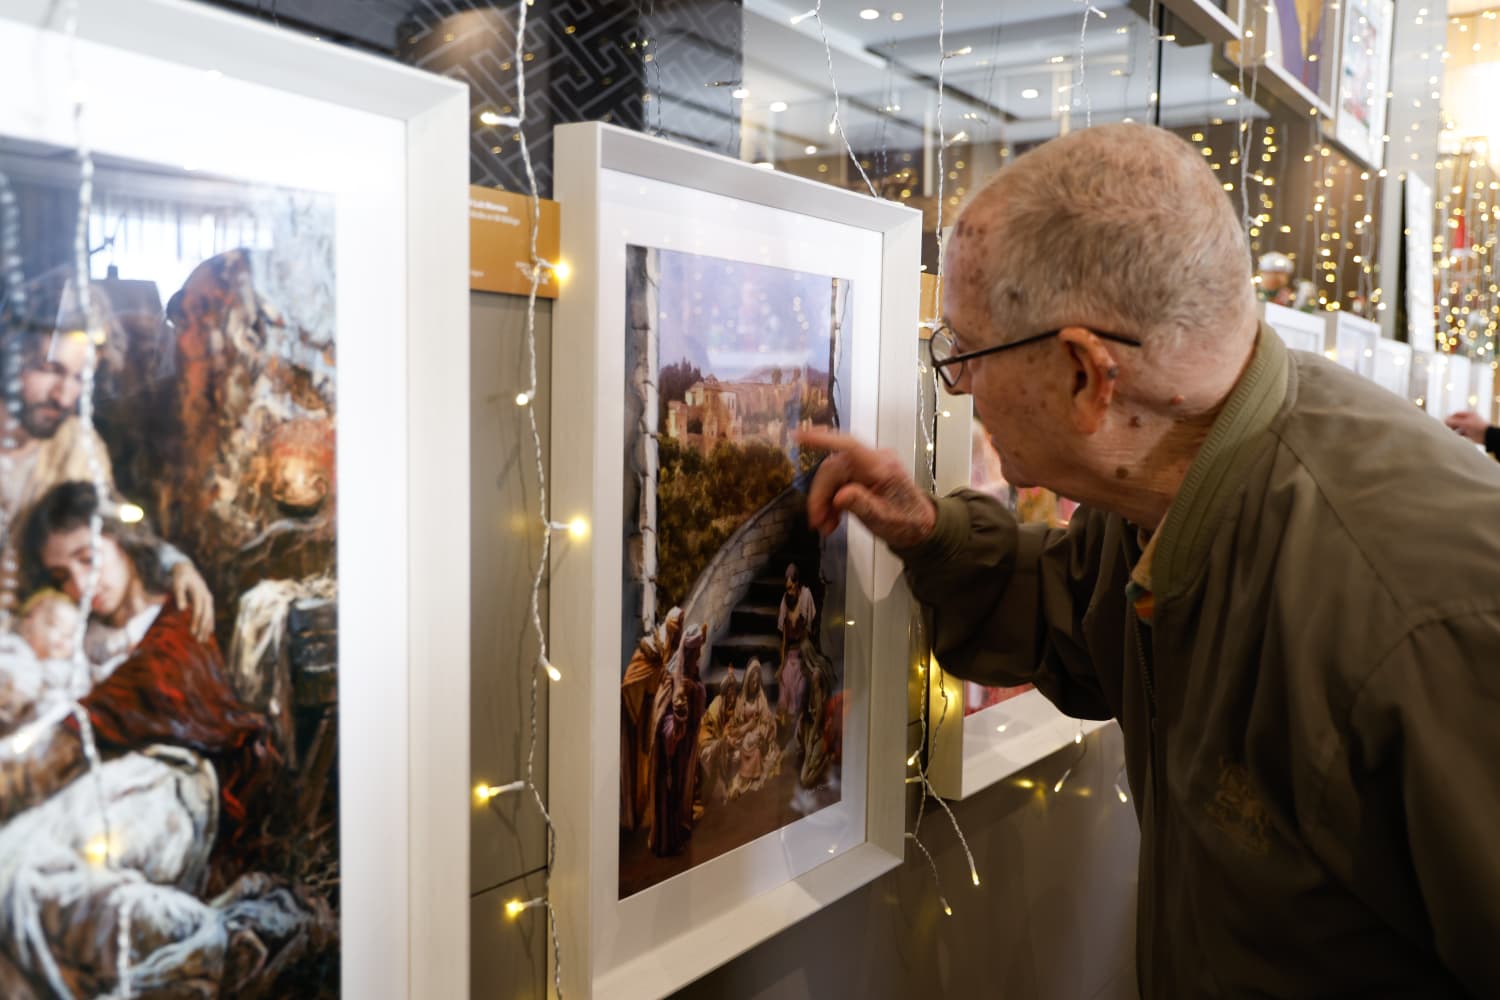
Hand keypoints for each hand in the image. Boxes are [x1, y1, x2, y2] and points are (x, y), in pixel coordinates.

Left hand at [170, 561, 215, 641]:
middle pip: (207, 615)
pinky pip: (210, 614)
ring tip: (203, 640)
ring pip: (210, 616)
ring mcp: (209, 599)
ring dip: (207, 629)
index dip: (196, 622)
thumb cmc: (180, 577)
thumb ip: (180, 596)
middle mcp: (207, 597)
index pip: (199, 611)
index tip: (192, 633)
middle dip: (203, 628)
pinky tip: (209, 632)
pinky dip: (210, 624)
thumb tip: (182, 609)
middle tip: (199, 641)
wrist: (187, 569)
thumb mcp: (177, 584)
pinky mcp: (208, 601)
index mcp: (200, 593)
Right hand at [795, 427, 936, 548]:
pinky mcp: (861, 476)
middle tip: (816, 522)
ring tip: (824, 527)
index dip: (823, 439)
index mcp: (881, 467)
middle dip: (820, 495)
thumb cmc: (907, 521)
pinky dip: (831, 502)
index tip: (799, 436)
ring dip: (824, 502)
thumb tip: (839, 497)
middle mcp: (872, 461)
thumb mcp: (884, 519)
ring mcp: (866, 467)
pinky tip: (831, 520)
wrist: (920, 526)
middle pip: (833, 468)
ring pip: (832, 478)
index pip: (849, 445)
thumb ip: (862, 505)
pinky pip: (838, 483)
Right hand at [1445, 410, 1490, 443]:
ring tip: (1448, 432)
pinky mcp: (1469, 433)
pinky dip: (1457, 434)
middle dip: (1451, 424)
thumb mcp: (1464, 423)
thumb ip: (1454, 422)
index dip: (1449, 417)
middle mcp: (1468, 419)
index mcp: (1468, 414)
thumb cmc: (1477, 427)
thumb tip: (1445, 420)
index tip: (1444, 422)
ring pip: (1458, 427)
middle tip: (1444, 428)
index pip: (1456, 414)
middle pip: (1456, 421)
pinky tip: (1453, 436)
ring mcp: (1469, 426)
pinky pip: (1461, 433)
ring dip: (1453, 429)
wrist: (1486, 436)